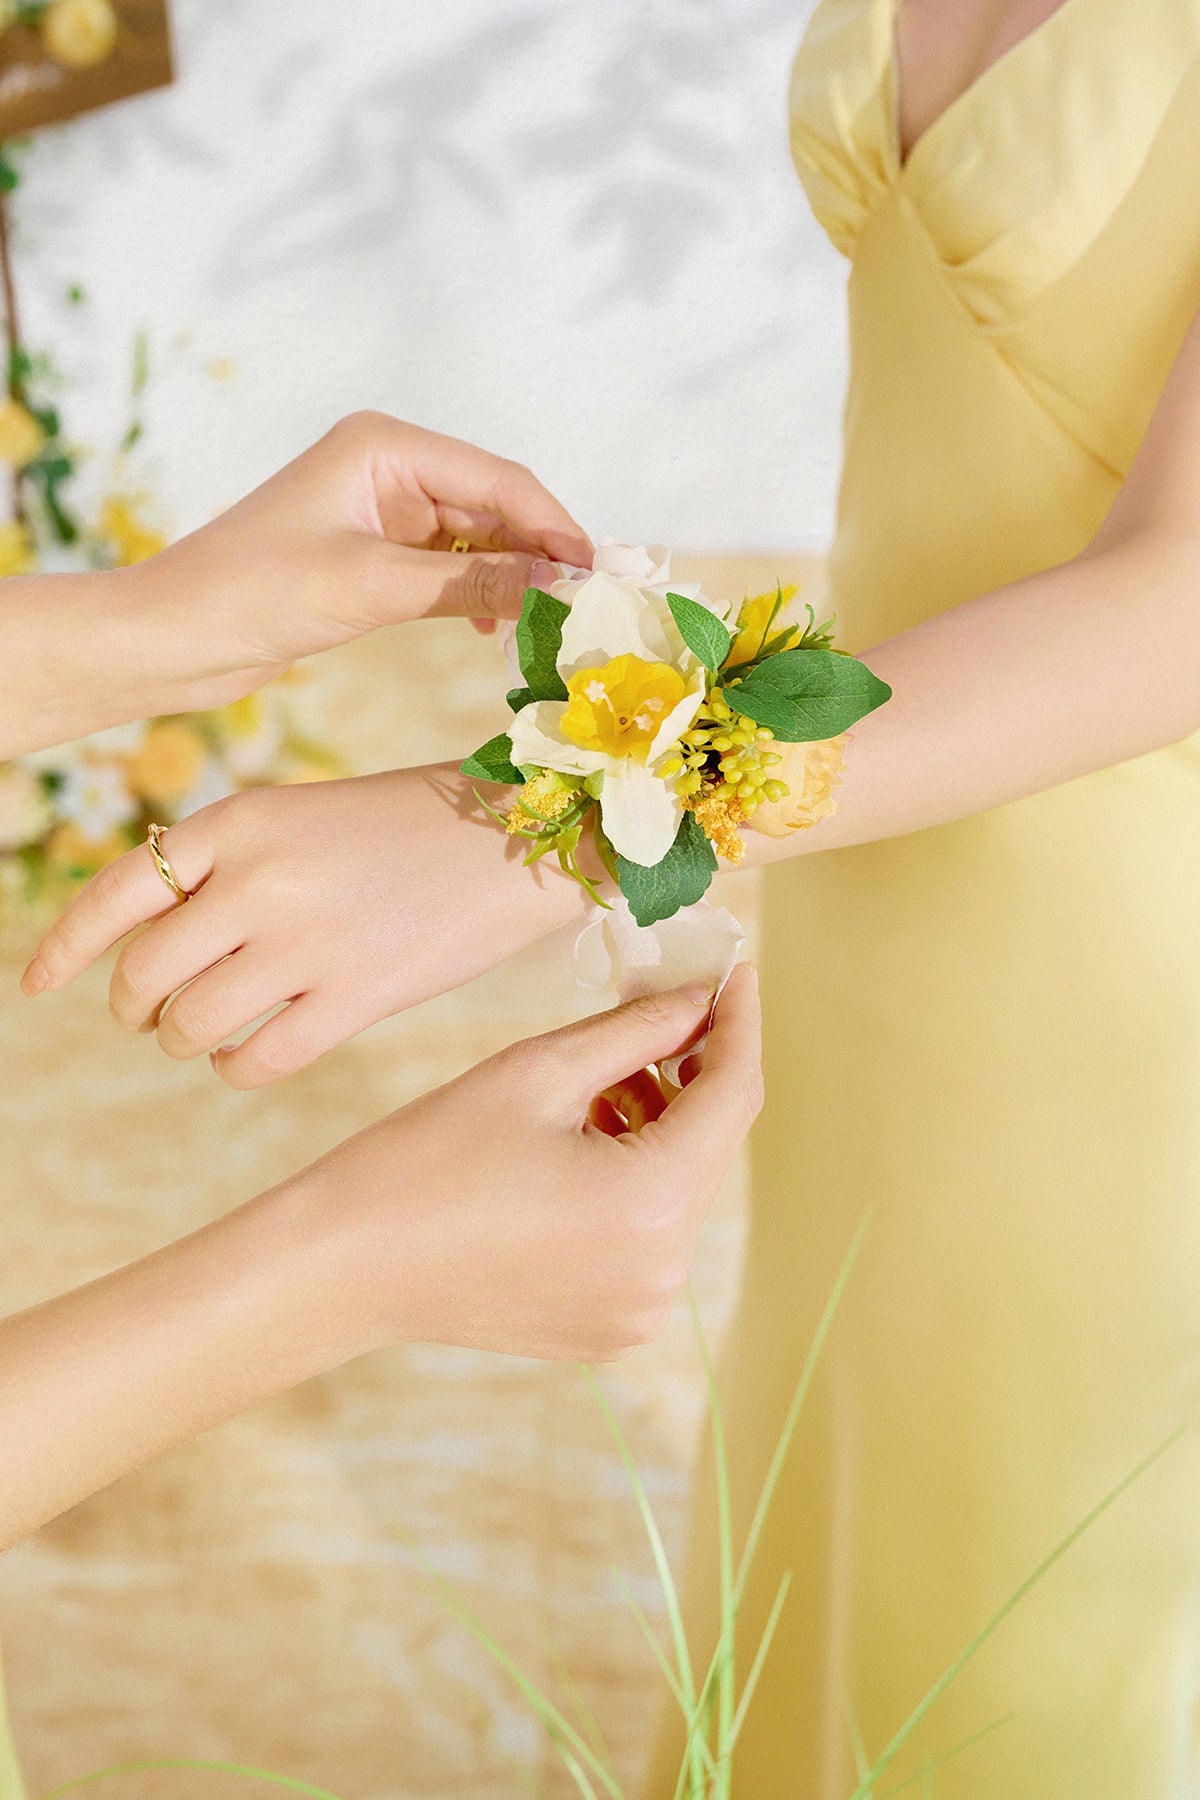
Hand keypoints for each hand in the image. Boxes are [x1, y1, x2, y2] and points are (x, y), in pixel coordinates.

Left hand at [25, 764, 605, 1084]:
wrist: (520, 840)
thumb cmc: (406, 826)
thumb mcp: (302, 814)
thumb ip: (226, 863)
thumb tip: (146, 938)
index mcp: (241, 820)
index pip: (115, 894)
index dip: (64, 948)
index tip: (38, 984)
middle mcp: (261, 880)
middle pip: (143, 975)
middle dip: (136, 1006)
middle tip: (154, 1013)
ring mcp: (307, 943)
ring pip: (188, 1026)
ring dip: (184, 1040)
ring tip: (210, 1029)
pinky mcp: (356, 999)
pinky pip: (252, 1062)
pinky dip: (235, 1068)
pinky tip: (251, 1052)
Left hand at [122, 411, 590, 716]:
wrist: (174, 636)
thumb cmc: (254, 593)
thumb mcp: (374, 587)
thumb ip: (472, 582)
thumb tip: (558, 583)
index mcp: (384, 445)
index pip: (498, 479)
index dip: (555, 525)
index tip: (597, 573)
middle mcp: (388, 465)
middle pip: (494, 505)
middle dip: (540, 551)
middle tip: (587, 604)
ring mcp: (381, 509)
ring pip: (476, 538)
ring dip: (512, 576)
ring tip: (550, 620)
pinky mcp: (372, 552)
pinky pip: (447, 566)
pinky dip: (477, 592)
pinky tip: (495, 626)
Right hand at [293, 965, 762, 1360]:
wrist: (345, 1266)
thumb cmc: (428, 1157)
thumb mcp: (539, 1072)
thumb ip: (636, 1031)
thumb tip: (700, 999)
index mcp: (650, 1205)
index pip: (733, 1096)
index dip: (740, 1025)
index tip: (737, 974)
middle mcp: (661, 1270)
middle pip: (711, 1147)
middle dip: (695, 1075)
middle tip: (664, 1011)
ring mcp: (638, 1310)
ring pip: (682, 1191)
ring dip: (663, 1129)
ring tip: (606, 1081)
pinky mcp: (610, 1328)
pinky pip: (649, 1237)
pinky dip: (637, 1184)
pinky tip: (588, 1142)